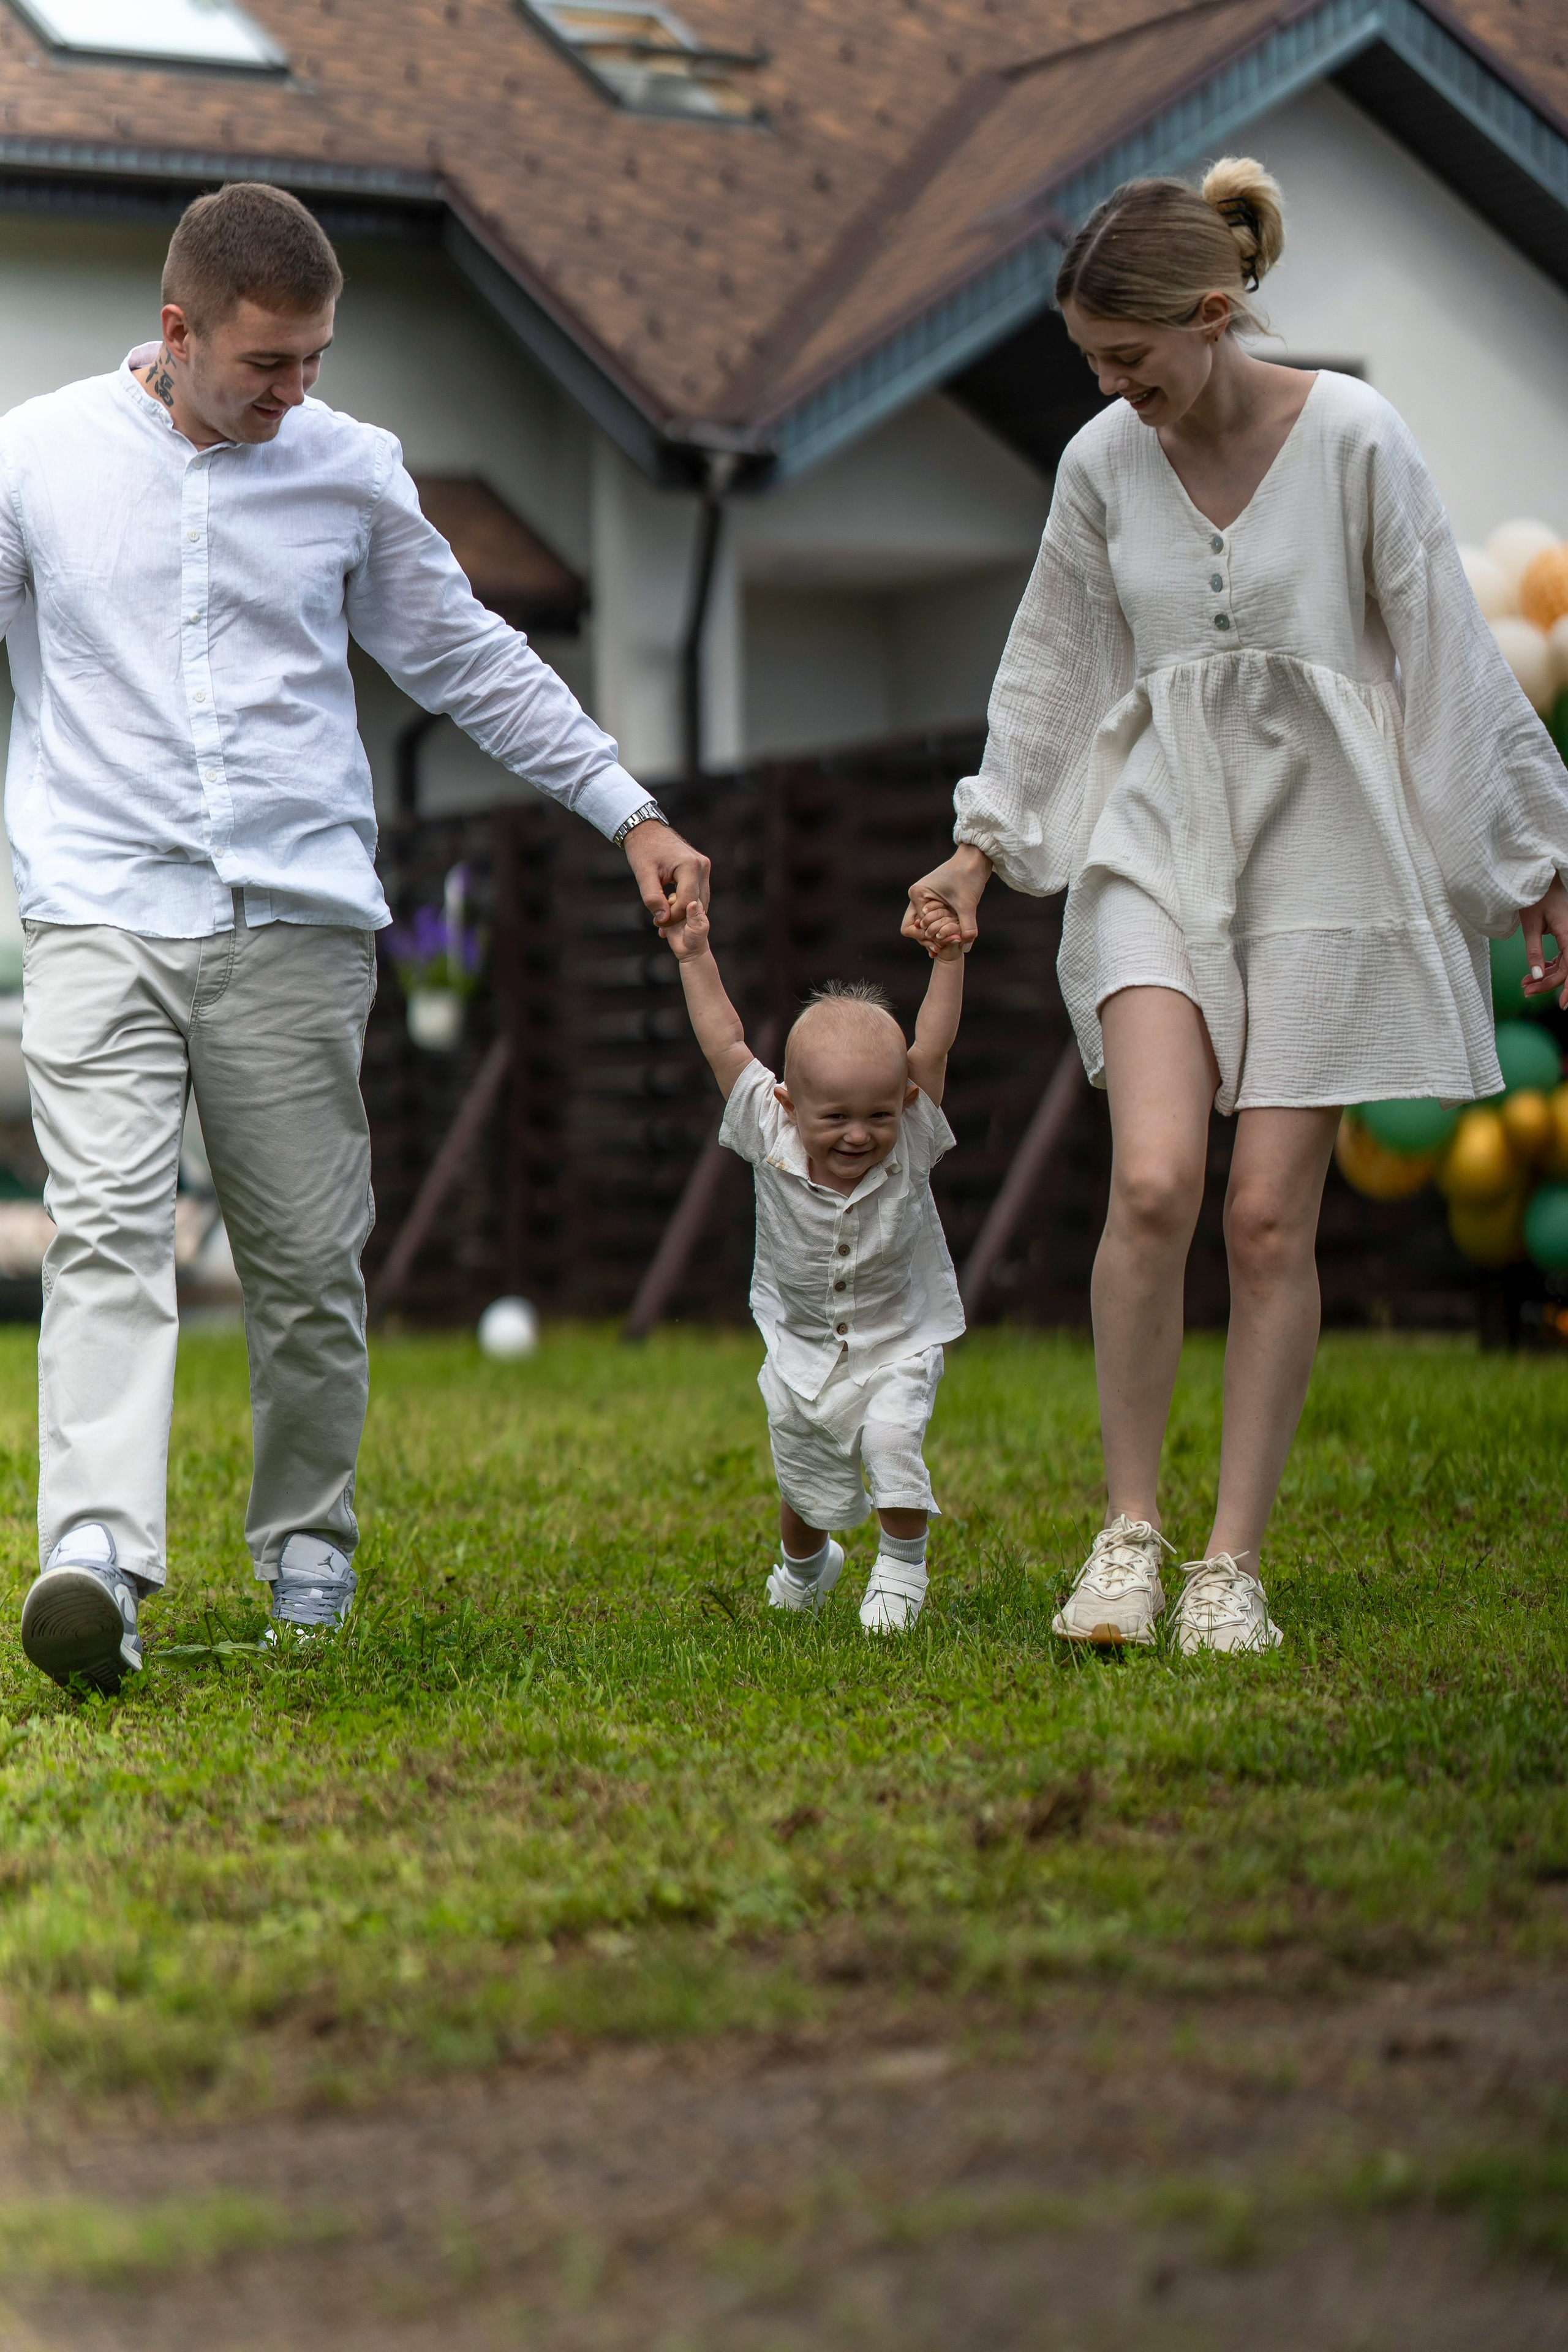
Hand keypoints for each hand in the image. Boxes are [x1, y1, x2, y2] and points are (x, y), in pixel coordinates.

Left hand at [624, 821, 710, 932]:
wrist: (646, 830)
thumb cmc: (643, 849)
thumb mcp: (643, 874)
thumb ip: (652, 898)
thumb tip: (663, 918)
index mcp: (690, 866)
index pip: (687, 902)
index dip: (673, 917)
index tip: (658, 922)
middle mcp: (702, 866)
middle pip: (697, 903)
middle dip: (680, 917)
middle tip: (661, 927)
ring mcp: (704, 867)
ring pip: (700, 900)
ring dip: (684, 912)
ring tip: (664, 919)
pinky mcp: (701, 869)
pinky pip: (697, 893)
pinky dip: (686, 904)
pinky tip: (671, 910)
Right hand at [662, 896, 711, 962]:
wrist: (689, 951)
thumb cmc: (697, 939)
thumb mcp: (698, 927)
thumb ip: (694, 915)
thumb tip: (692, 902)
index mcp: (694, 905)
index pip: (687, 894)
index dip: (681, 895)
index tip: (675, 901)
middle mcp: (682, 906)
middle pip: (674, 897)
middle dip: (671, 902)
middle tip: (669, 906)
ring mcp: (673, 912)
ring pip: (665, 904)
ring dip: (663, 911)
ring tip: (665, 919)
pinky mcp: (665, 919)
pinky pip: (658, 916)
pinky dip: (658, 921)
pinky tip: (662, 929)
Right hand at [902, 844, 991, 955]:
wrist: (976, 858)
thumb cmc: (969, 876)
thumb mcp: (967, 904)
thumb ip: (966, 927)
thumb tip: (966, 948)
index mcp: (918, 895)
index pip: (916, 927)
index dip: (931, 938)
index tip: (946, 944)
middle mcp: (917, 897)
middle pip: (913, 929)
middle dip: (927, 939)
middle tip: (940, 949)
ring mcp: (925, 899)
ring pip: (923, 925)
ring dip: (934, 935)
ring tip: (948, 943)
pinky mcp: (934, 900)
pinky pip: (931, 920)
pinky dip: (939, 929)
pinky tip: (950, 939)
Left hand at [1520, 875, 1567, 1008]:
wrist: (1538, 879)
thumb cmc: (1535, 897)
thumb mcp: (1530, 925)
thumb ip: (1534, 951)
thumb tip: (1536, 975)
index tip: (1563, 1004)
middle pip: (1566, 969)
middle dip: (1548, 984)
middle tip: (1526, 992)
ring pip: (1562, 965)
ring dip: (1545, 976)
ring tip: (1524, 984)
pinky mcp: (1564, 936)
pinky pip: (1560, 958)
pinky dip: (1546, 966)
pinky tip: (1532, 974)